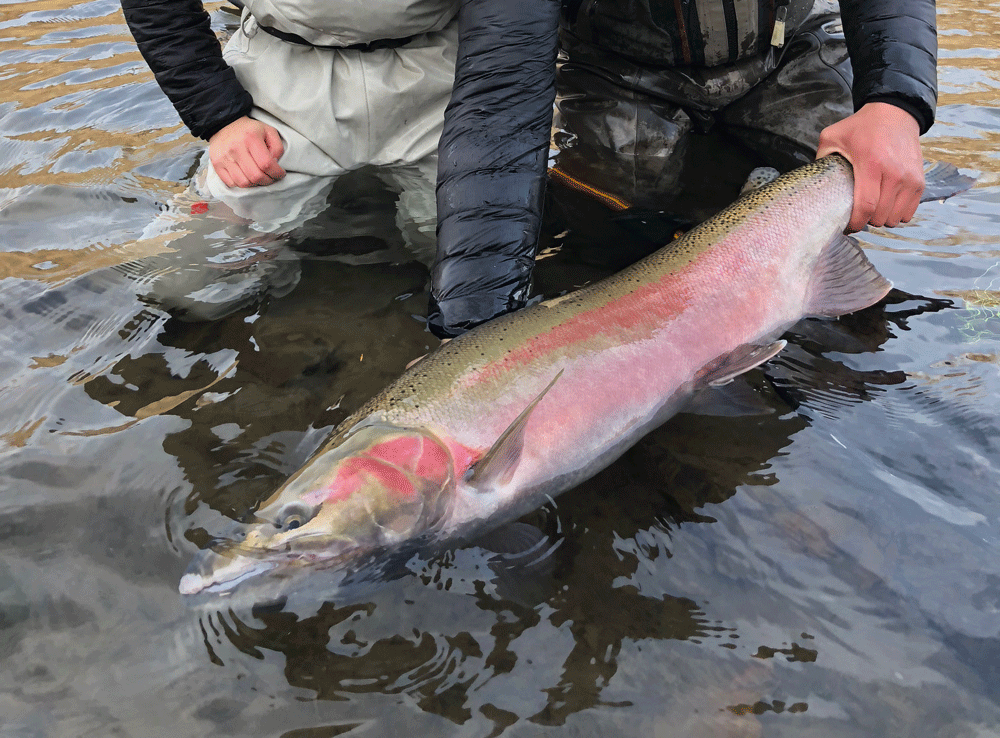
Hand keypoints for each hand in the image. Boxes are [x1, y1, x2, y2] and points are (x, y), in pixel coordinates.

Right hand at [208, 116, 285, 187]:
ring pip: (244, 183)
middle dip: (267, 181)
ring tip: (259, 178)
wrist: (224, 124)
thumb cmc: (250, 130)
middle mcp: (236, 148)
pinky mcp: (216, 164)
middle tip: (271, 178)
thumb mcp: (268, 131)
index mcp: (250, 138)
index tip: (280, 174)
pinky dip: (241, 184)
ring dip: (255, 184)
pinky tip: (246, 177)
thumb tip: (275, 163)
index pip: (266, 164)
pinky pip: (231, 183)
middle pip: (255, 176)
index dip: (277, 173)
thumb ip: (277, 147)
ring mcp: (224, 157)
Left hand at [816, 102, 923, 231]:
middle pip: (880, 215)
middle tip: (857, 216)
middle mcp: (894, 173)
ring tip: (872, 210)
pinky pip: (909, 211)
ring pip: (895, 217)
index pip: (866, 205)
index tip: (847, 227)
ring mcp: (910, 178)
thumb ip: (820, 158)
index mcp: (871, 164)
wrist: (895, 113)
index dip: (855, 222)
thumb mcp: (833, 136)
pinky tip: (886, 206)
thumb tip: (812, 182)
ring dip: (882, 219)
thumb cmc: (862, 127)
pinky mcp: (919, 180)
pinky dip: (897, 214)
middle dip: (866, 221)